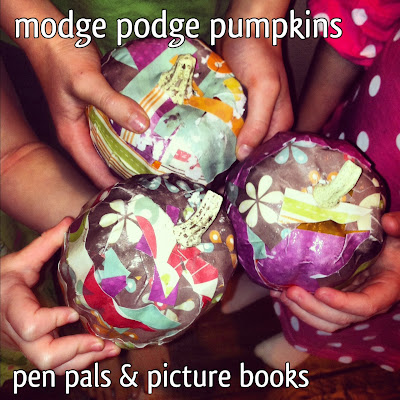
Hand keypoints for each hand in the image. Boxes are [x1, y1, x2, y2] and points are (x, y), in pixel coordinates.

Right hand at [1, 218, 120, 373]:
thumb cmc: (4, 281)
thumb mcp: (20, 260)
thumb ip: (45, 243)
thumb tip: (69, 221)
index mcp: (13, 307)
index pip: (30, 324)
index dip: (51, 321)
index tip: (74, 312)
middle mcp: (18, 332)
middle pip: (42, 354)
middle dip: (74, 349)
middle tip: (100, 339)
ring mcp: (28, 345)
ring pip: (52, 366)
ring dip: (84, 360)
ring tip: (112, 348)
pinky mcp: (37, 349)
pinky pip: (58, 365)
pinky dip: (81, 361)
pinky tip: (103, 351)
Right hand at [27, 39, 148, 188]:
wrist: (52, 33)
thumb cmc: (62, 58)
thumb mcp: (86, 83)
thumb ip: (113, 104)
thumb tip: (143, 126)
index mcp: (73, 137)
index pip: (95, 173)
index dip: (115, 185)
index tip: (139, 192)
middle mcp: (81, 134)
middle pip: (106, 163)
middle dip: (127, 173)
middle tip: (154, 180)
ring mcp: (90, 122)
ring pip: (113, 146)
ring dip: (131, 154)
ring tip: (156, 163)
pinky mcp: (100, 110)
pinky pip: (118, 129)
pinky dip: (132, 133)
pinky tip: (151, 135)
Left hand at [217, 0, 293, 160]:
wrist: (242, 28)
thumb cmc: (258, 55)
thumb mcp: (265, 88)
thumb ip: (259, 122)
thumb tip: (245, 155)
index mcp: (279, 121)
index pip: (267, 153)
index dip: (253, 165)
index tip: (236, 179)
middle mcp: (265, 122)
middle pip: (252, 149)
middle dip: (237, 160)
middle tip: (218, 173)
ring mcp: (249, 115)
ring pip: (238, 139)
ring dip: (225, 148)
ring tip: (209, 163)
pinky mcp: (234, 108)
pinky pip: (226, 126)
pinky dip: (218, 133)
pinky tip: (207, 142)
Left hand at [271, 212, 399, 331]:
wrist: (389, 255)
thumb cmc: (395, 245)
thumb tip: (388, 220)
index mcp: (385, 290)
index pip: (365, 305)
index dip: (342, 303)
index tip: (320, 291)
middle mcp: (366, 304)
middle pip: (339, 318)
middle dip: (312, 307)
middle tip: (289, 291)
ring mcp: (349, 305)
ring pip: (325, 320)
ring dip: (301, 310)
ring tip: (280, 294)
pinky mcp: (336, 300)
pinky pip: (317, 311)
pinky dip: (298, 306)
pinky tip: (279, 293)